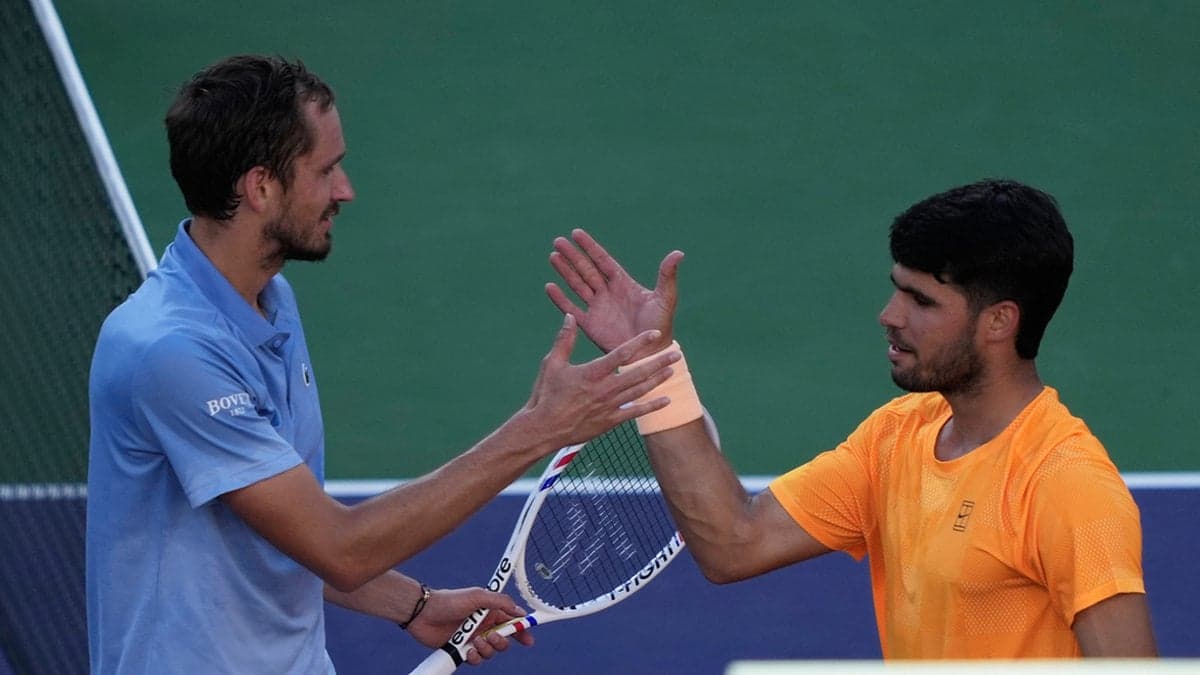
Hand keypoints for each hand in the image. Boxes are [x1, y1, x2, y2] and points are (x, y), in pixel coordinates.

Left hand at [406, 587, 533, 664]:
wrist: (424, 613)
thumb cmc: (449, 600)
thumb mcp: (477, 596)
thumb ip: (499, 601)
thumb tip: (519, 611)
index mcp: (490, 612)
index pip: (511, 623)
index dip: (522, 631)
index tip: (528, 640)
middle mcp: (483, 626)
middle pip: (504, 641)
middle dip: (502, 642)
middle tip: (492, 637)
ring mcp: (473, 639)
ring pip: (490, 652)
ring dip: (486, 649)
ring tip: (475, 641)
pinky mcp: (461, 650)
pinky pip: (476, 660)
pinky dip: (474, 657)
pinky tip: (467, 650)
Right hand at [521, 314, 679, 449]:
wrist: (543, 429)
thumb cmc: (546, 395)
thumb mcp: (551, 364)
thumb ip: (564, 340)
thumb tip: (569, 317)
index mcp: (592, 373)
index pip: (621, 354)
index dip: (640, 342)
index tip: (655, 333)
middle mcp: (604, 389)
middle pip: (638, 373)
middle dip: (658, 362)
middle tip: (676, 353)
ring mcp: (609, 406)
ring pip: (640, 391)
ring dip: (658, 380)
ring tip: (673, 371)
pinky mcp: (609, 422)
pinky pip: (635, 413)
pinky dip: (652, 407)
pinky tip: (666, 400)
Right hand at [546, 229, 683, 352]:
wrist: (649, 354)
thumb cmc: (660, 326)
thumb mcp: (665, 299)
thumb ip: (667, 276)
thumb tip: (678, 253)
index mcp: (622, 283)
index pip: (602, 260)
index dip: (590, 247)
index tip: (576, 233)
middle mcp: (607, 293)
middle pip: (586, 269)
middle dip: (572, 256)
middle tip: (557, 241)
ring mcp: (597, 308)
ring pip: (577, 284)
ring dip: (565, 271)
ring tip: (553, 256)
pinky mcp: (590, 325)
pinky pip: (572, 309)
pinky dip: (560, 299)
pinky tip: (550, 287)